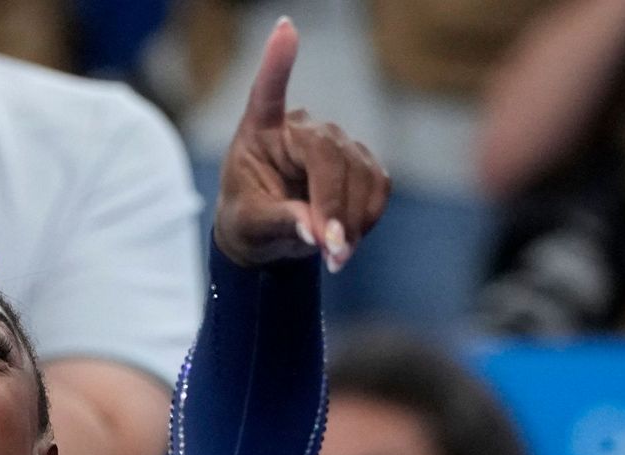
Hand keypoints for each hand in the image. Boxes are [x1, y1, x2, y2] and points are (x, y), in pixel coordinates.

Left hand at [213, 18, 389, 271]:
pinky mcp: (360, 164)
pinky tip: (348, 239)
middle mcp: (300, 129)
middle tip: (332, 252)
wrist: (266, 239)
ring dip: (353, 221)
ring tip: (335, 256)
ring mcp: (336, 143)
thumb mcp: (250, 228)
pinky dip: (367, 218)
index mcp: (259, 132)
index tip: (285, 28)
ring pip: (360, 175)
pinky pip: (377, 188)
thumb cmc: (247, 224)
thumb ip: (280, 224)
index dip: (278, 62)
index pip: (267, 92)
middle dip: (334, 206)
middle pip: (330, 156)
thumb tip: (317, 233)